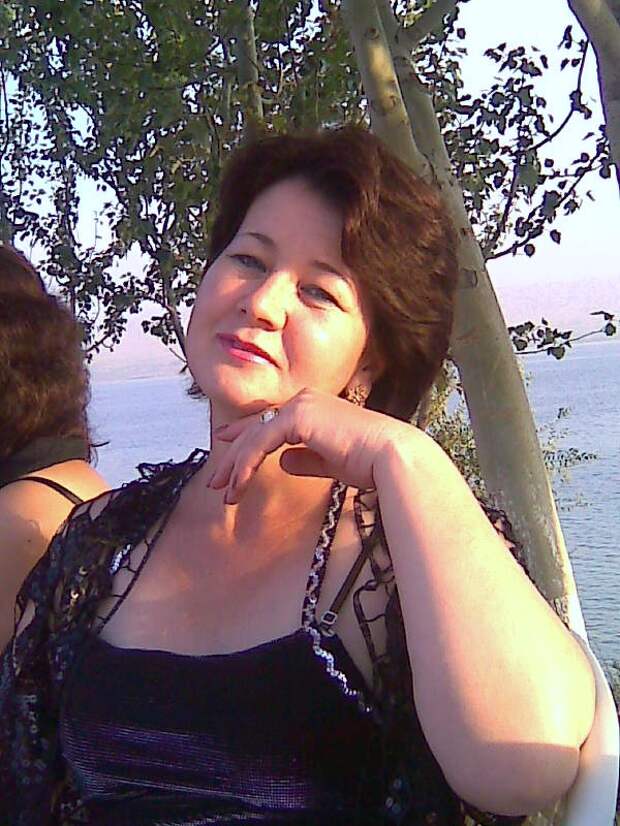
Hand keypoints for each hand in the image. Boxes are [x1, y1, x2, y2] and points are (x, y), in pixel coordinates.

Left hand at [206, 388, 409, 503]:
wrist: (390, 457)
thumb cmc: (370, 462)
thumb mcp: (330, 462)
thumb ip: (307, 459)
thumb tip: (284, 462)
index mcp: (312, 406)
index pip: (269, 420)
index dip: (244, 436)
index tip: (224, 449)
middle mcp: (303, 400)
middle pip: (256, 428)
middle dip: (233, 456)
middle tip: (216, 481)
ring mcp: (299, 406)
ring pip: (253, 436)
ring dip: (235, 466)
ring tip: (224, 492)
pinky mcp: (296, 417)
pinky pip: (259, 443)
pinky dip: (245, 466)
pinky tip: (239, 486)